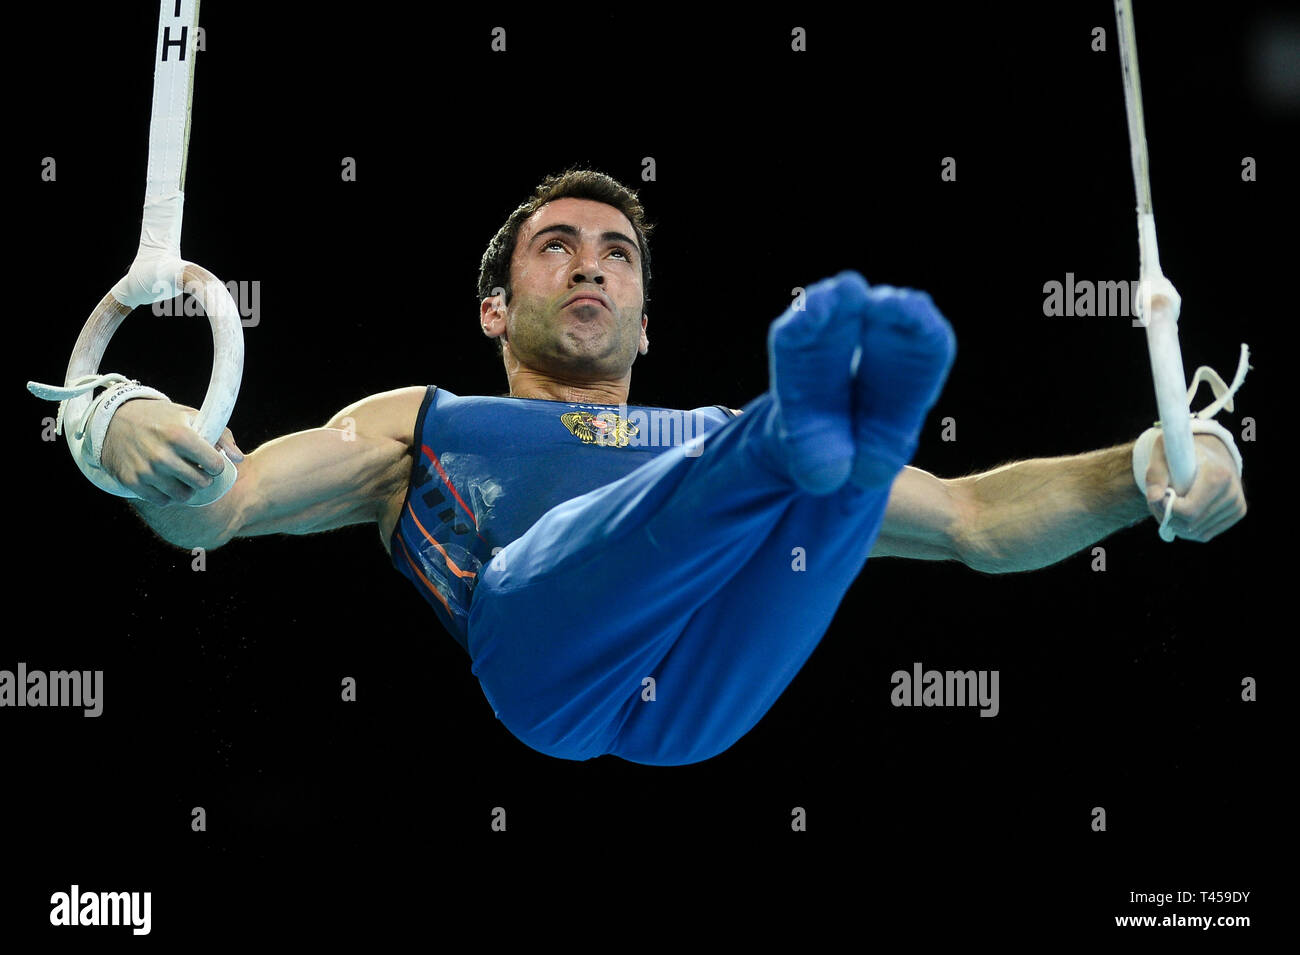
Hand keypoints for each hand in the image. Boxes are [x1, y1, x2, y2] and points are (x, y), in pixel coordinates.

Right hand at [100, 398, 244, 504]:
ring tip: (181, 474)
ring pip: (183, 496)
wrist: (114, 420)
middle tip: (195, 468)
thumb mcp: (191, 417)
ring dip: (186, 488)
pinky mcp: (132, 481)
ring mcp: (146, 470)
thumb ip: (221, 436)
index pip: (215, 465)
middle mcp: (162, 455)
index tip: (210, 460)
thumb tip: (238, 459)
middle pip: (201, 483)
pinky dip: (167, 494)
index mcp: (179, 435)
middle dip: (203, 477)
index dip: (216, 464)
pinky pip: (162, 501)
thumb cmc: (161, 418)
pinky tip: (164, 480)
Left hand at [1144, 432, 1246, 540]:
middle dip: (1169, 518)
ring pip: (1197, 533)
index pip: (1188, 510)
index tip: (1157, 497)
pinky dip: (1187, 529)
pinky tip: (1182, 513)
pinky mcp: (1237, 514)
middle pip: (1191, 524)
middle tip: (1159, 504)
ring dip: (1176, 525)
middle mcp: (1232, 492)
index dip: (1166, 509)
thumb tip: (1154, 498)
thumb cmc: (1182, 453)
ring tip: (1169, 506)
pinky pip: (1205, 534)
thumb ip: (1156, 474)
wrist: (1209, 452)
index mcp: (1218, 475)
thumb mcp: (1164, 454)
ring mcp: (1237, 505)